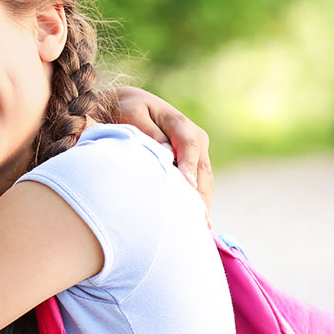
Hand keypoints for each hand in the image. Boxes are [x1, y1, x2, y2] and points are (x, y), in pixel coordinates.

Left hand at [110, 86, 213, 214]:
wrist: (132, 106)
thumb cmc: (128, 110)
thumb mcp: (132, 114)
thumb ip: (147, 130)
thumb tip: (164, 150)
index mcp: (179, 123)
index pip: (189, 145)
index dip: (189, 166)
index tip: (187, 186)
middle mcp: (195, 137)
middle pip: (202, 168)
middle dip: (201, 193)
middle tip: (198, 218)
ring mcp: (198, 152)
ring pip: (205, 179)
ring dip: (203, 201)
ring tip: (201, 226)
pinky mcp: (194, 164)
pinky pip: (200, 184)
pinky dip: (199, 201)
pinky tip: (197, 221)